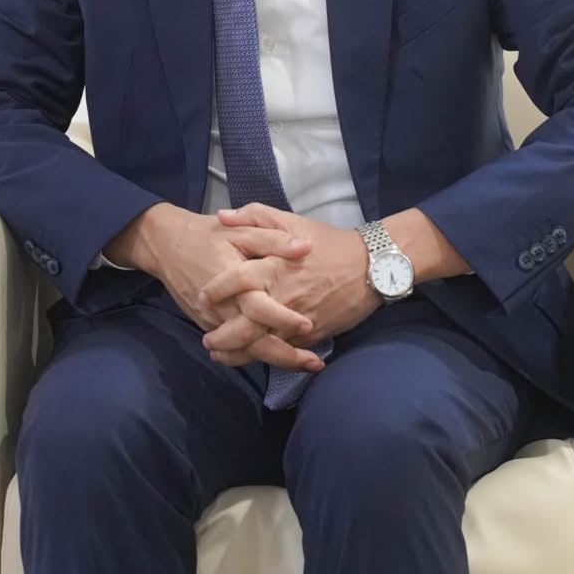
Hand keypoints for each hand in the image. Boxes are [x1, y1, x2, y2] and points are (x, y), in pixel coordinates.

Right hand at [104, 204, 325, 371]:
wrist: (166, 246)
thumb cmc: (207, 235)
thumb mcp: (241, 229)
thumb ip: (273, 239)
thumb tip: (306, 248)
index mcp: (233, 282)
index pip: (258, 309)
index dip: (282, 319)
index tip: (307, 325)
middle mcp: (223, 308)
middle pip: (253, 342)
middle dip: (285, 356)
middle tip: (315, 363)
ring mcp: (213, 321)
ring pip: (244, 350)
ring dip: (273, 360)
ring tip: (304, 365)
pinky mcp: (207, 325)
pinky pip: (233, 347)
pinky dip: (254, 355)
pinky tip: (277, 358)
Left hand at [200, 205, 380, 365]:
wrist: (372, 267)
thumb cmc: (328, 243)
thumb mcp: (292, 221)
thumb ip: (255, 216)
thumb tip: (222, 216)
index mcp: (275, 267)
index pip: (236, 280)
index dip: (215, 290)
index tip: (200, 295)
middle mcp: (283, 297)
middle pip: (244, 325)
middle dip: (221, 337)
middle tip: (206, 340)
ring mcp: (298, 320)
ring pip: (261, 345)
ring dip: (237, 354)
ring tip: (220, 355)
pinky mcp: (312, 335)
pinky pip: (284, 351)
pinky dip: (265, 357)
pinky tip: (250, 357)